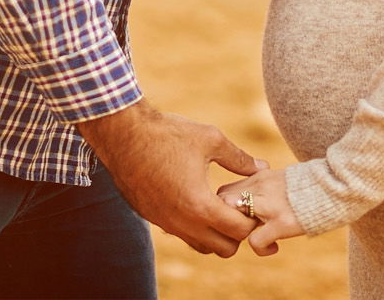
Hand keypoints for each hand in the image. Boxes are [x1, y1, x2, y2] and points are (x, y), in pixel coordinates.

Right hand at [75, 99, 264, 255]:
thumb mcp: (210, 140)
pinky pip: (180, 233)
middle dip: (236, 233)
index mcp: (200, 205)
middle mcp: (182, 222)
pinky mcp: (152, 218)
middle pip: (223, 249)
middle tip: (238, 207)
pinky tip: (193, 198)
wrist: (122, 134)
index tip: (254, 202)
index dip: (253, 219)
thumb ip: (239, 159)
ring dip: (214, 232)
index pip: (239, 231)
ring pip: (200, 245)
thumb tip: (261, 167)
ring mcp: (165, 223)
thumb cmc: (167, 134)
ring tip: (217, 204)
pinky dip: (193, 225)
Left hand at [219, 165, 304, 255]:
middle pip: (222, 202)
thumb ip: (264, 186)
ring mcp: (270, 205)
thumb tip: (253, 199)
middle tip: (241, 233)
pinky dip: (261, 249)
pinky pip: (255, 242)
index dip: (225, 209)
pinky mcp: (282, 222)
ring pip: (233, 220)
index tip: (237, 221)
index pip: (225, 190)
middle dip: (226, 221)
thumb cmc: (313, 185)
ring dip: (240, 234)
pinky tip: (274, 248)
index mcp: (260, 176)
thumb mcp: (283, 178)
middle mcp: (260, 188)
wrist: (337, 184)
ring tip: (256, 238)